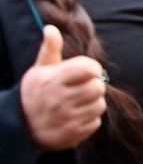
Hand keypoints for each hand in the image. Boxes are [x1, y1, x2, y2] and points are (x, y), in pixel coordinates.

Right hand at [19, 25, 106, 152]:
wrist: (21, 127)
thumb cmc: (36, 92)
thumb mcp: (39, 69)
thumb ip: (50, 48)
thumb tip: (51, 28)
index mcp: (52, 80)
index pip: (89, 68)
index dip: (92, 68)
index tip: (87, 71)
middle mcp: (59, 100)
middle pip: (98, 87)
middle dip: (94, 85)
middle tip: (83, 87)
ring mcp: (66, 119)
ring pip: (100, 105)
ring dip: (93, 102)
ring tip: (79, 102)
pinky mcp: (72, 135)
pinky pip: (96, 122)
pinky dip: (89, 119)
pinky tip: (76, 116)